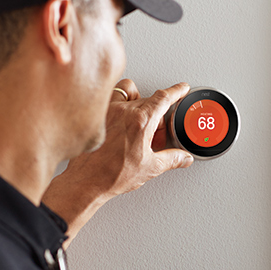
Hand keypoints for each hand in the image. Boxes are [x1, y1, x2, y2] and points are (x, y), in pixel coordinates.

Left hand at [42, 79, 192, 241]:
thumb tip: (183, 158)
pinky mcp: (97, 115)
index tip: (182, 88)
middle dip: (157, 116)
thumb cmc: (111, 174)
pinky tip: (122, 119)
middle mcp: (124, 110)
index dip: (176, 91)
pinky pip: (112, 97)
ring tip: (139, 122)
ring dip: (138, 101)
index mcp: (141, 121)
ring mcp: (108, 110)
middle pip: (149, 100)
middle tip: (155, 137)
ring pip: (129, 92)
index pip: (164, 98)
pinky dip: (120, 102)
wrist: (87, 181)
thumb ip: (172, 159)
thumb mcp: (150, 168)